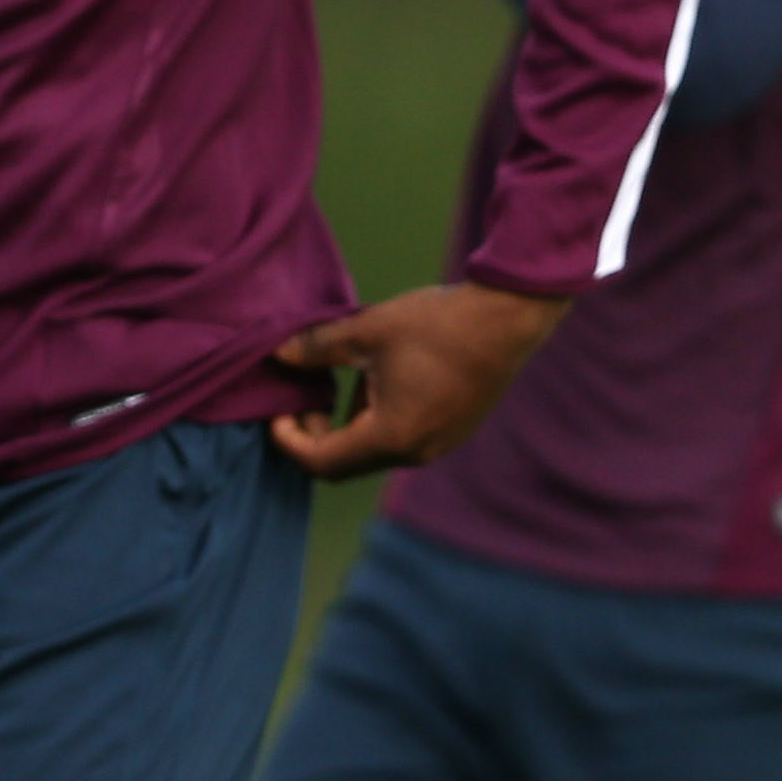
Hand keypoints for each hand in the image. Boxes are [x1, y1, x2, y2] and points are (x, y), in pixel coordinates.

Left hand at [270, 281, 564, 479]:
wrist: (507, 319)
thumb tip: (277, 355)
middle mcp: (417, 453)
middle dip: (315, 433)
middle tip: (301, 392)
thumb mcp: (366, 331)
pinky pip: (400, 437)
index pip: (322, 462)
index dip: (289, 441)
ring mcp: (440, 444)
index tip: (274, 412)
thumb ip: (316, 348)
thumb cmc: (435, 325)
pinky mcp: (453, 430)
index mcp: (391, 437)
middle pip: (346, 461)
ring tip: (335, 376)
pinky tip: (372, 377)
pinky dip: (375, 417)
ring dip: (346, 422)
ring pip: (373, 449)